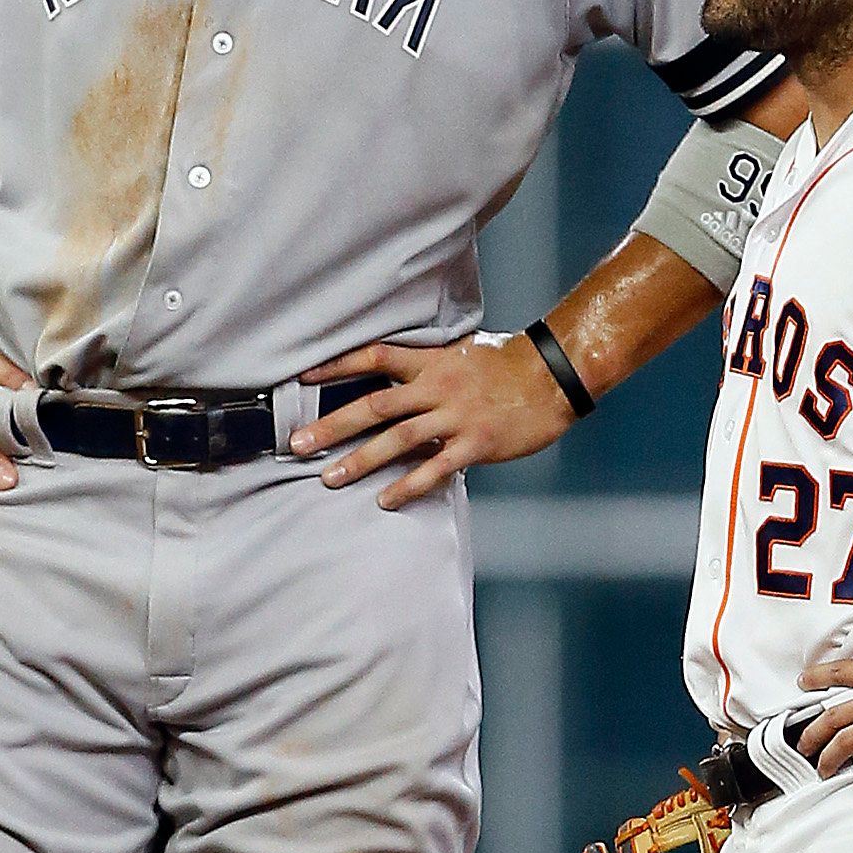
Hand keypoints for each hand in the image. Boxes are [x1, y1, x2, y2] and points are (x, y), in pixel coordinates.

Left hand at [290, 331, 574, 510]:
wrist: (555, 375)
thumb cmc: (508, 363)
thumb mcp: (462, 352)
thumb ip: (427, 366)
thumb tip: (395, 376)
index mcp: (430, 362)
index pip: (373, 358)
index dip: (336, 366)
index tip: (301, 377)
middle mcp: (437, 387)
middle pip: (374, 406)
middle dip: (332, 426)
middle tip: (297, 444)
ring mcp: (455, 416)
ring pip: (398, 439)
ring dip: (360, 460)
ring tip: (329, 479)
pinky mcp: (475, 443)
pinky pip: (435, 468)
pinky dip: (408, 484)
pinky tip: (385, 500)